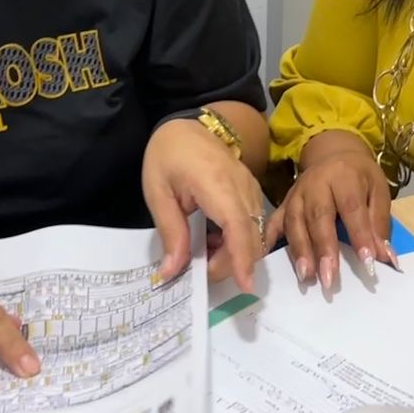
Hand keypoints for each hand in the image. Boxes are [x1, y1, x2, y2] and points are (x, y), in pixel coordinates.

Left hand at [143, 117, 267, 290]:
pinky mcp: (252, 192)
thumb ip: (170, 232)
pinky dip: (238, 241)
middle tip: (199, 272)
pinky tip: (214, 240)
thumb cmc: (168, 155)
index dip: (242, 258)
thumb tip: (172, 272)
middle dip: (230, 264)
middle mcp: (242, 188)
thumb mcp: (158, 193)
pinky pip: (253, 225)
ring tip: (204, 254)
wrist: (188, 126)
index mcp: (217, 184)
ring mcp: (251, 189)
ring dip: (234, 254)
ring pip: (255, 234)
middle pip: (250, 237)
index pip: (238, 226)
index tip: (245, 286)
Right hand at [267, 130, 393, 291]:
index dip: (359, 235)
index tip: (367, 263)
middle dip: (323, 249)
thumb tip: (385, 257)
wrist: (333, 153)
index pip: (352, 207)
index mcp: (344, 176)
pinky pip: (274, 222)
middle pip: (318, 216)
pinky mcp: (283, 203)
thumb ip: (379, 223)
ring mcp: (296, 194)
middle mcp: (316, 183)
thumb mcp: (378, 190)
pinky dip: (269, 241)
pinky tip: (268, 261)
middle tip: (329, 279)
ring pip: (295, 222)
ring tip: (307, 276)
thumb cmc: (360, 176)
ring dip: (300, 251)